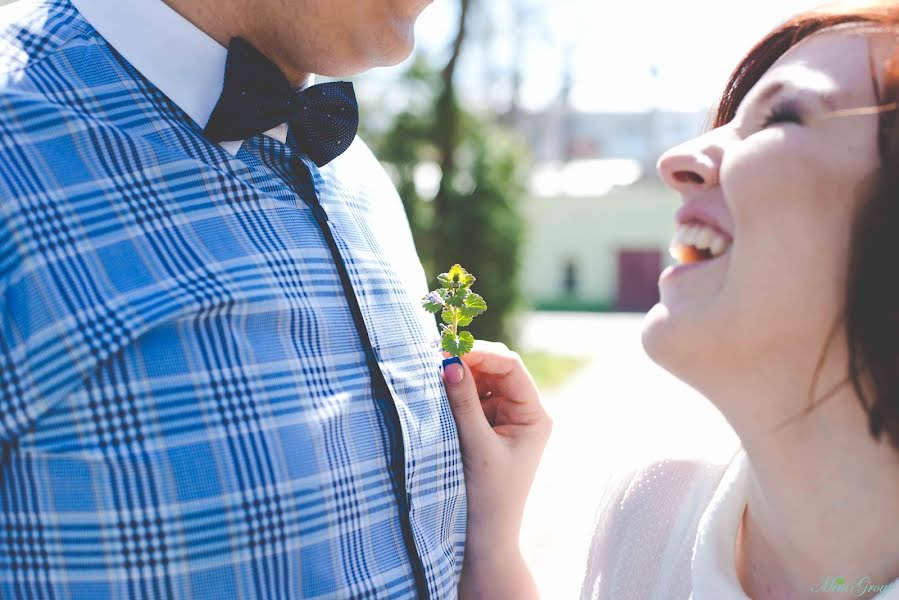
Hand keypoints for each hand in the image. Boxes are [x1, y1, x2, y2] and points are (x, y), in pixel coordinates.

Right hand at [442, 341, 551, 598]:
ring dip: (458, 376)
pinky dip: (453, 393)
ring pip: (481, 381)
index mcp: (535, 416)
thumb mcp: (475, 446)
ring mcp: (504, 420)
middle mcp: (524, 413)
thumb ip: (463, 403)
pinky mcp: (485, 429)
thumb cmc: (487, 499)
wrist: (482, 543)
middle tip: (432, 358)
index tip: (447, 352)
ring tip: (429, 375)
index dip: (480, 354)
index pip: (511, 368)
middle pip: (497, 369)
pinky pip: (470, 399)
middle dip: (467, 361)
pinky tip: (434, 393)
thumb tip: (449, 362)